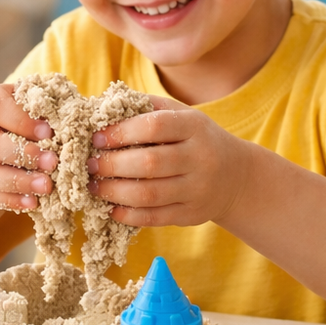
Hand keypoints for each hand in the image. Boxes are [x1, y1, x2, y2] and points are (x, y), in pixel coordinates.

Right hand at [0, 83, 57, 211]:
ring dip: (19, 182)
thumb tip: (75, 120)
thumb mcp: (34, 108)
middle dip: (23, 155)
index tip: (49, 132)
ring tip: (47, 187)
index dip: (21, 120)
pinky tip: (33, 203)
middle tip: (53, 162)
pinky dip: (12, 200)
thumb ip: (48, 111)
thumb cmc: (26, 120)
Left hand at [87, 96, 252, 226]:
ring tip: (95, 187)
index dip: (121, 132)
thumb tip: (101, 107)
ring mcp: (197, 189)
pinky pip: (154, 218)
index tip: (97, 138)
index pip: (154, 126)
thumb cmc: (196, 140)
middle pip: (149, 163)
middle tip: (90, 164)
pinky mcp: (191, 214)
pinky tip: (112, 208)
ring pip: (149, 194)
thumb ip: (147, 108)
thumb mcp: (182, 115)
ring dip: (114, 192)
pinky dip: (128, 214)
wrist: (236, 176)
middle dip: (112, 164)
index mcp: (195, 127)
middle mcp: (200, 158)